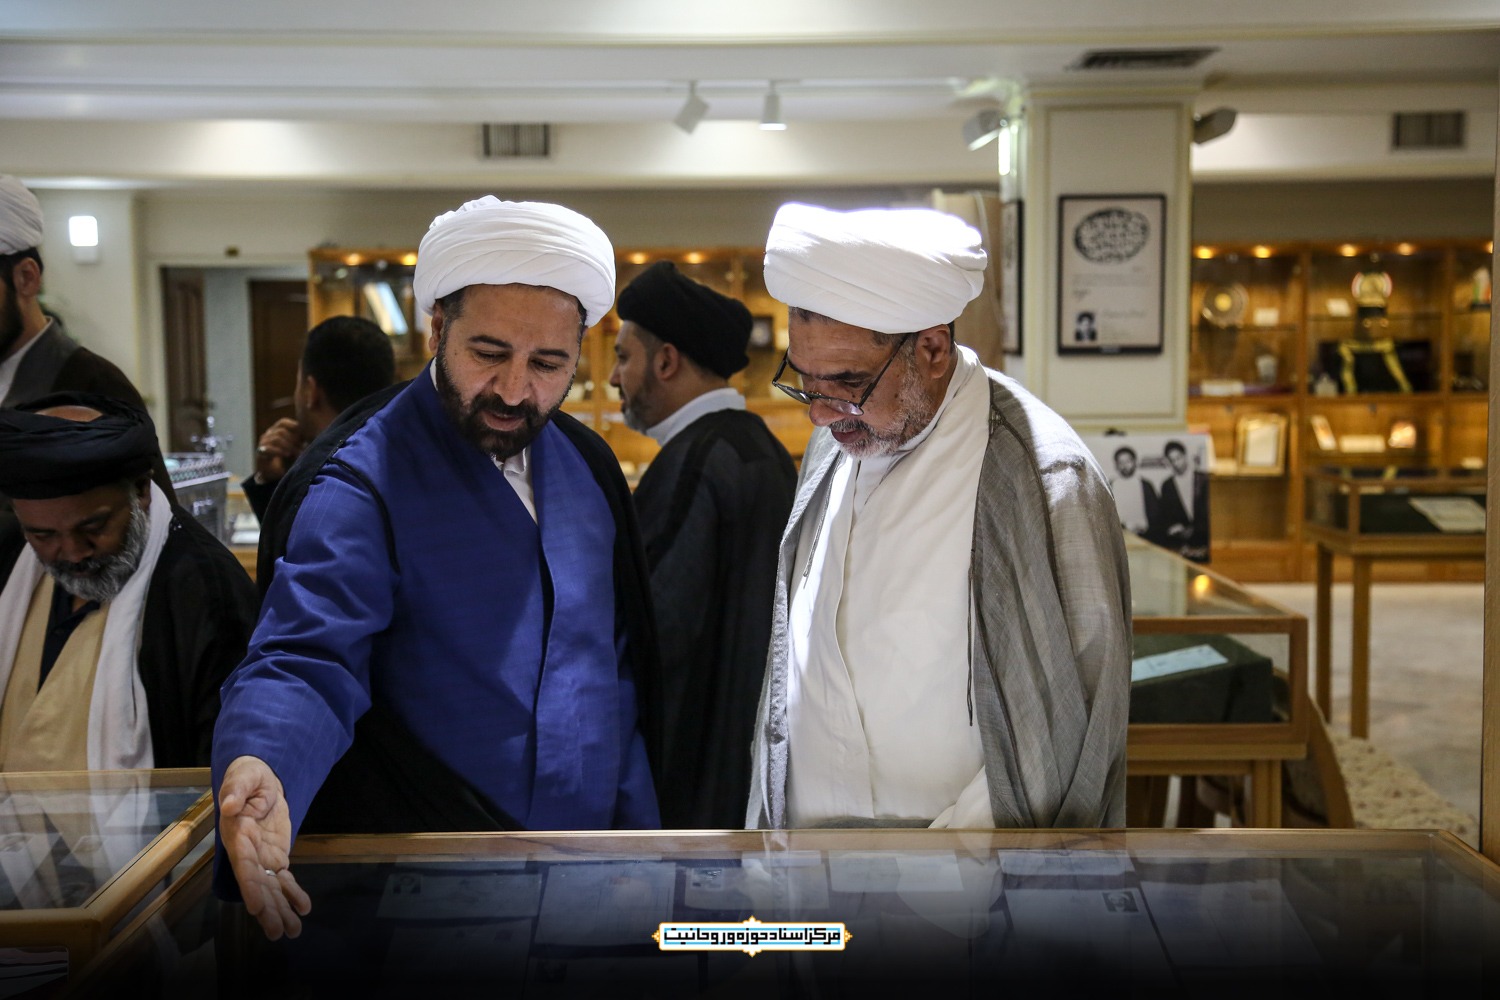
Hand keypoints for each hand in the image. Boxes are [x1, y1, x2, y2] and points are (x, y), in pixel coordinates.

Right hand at [218, 755, 311, 939]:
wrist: (260, 779)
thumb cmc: (247, 776)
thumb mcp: (243, 776)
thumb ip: (236, 790)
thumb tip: (227, 805)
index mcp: (237, 836)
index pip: (244, 865)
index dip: (250, 886)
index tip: (257, 907)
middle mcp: (248, 853)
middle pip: (258, 884)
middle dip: (267, 909)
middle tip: (276, 932)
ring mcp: (262, 857)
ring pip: (271, 888)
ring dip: (280, 909)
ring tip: (292, 931)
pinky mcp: (275, 856)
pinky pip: (284, 879)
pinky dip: (293, 894)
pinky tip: (303, 909)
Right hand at [253, 418, 305, 483]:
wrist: (274, 474)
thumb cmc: (287, 459)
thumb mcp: (296, 448)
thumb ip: (301, 440)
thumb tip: (313, 434)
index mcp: (276, 430)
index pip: (283, 422)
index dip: (293, 426)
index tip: (303, 434)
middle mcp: (268, 434)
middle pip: (281, 430)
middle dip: (294, 439)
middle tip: (302, 447)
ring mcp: (263, 443)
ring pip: (276, 438)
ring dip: (289, 446)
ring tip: (297, 453)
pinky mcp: (260, 452)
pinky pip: (269, 448)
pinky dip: (279, 451)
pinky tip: (287, 454)